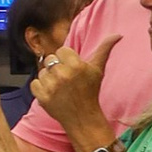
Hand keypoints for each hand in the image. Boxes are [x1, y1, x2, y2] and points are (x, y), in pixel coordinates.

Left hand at [30, 31, 119, 147]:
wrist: (83, 117)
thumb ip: (104, 49)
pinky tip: (52, 93)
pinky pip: (34, 84)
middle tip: (66, 79)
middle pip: (50, 59)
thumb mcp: (98, 69)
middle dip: (57, 68)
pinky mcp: (42, 97)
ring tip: (60, 87)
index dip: (66, 59)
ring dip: (49, 78)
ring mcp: (51, 87)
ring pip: (42, 72)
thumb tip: (117, 35)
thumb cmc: (90, 91)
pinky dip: (40, 88)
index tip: (72, 68)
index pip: (61, 50)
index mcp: (76, 66)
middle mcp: (62, 75)